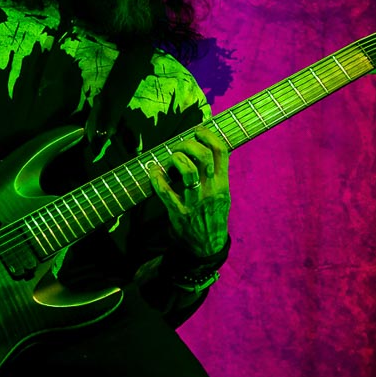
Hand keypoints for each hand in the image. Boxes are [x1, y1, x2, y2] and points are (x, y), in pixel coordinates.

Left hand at [148, 125, 230, 257]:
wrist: (207, 246)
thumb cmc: (212, 215)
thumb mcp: (222, 193)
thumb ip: (216, 173)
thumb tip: (206, 147)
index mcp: (222, 183)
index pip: (221, 151)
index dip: (208, 135)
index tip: (197, 129)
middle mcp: (211, 190)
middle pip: (203, 156)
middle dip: (188, 145)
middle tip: (179, 147)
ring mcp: (195, 202)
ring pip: (187, 170)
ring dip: (175, 159)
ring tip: (170, 159)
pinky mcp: (179, 213)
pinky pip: (165, 192)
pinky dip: (156, 179)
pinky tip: (153, 171)